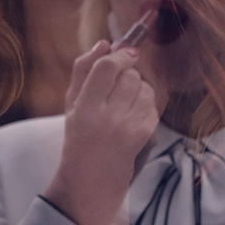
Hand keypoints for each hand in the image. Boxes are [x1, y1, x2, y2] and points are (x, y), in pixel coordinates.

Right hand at [43, 40, 158, 224]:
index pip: (107, 67)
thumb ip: (83, 70)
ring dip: (138, 89)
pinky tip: (132, 117)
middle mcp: (108, 118)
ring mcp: (130, 128)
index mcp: (85, 108)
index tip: (125, 51)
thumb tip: (104, 43)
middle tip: (117, 87)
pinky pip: (153, 104)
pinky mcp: (146, 136)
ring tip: (124, 104)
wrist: (90, 182)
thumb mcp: (71, 105)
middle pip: (130, 75)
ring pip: (146, 88)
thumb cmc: (78, 139)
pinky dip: (145, 105)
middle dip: (128, 73)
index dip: (120, 54)